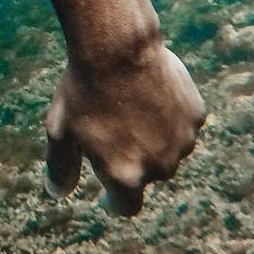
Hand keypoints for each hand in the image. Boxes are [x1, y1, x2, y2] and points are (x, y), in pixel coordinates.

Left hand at [43, 42, 205, 216]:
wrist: (117, 46)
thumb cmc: (82, 89)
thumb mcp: (60, 130)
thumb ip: (60, 167)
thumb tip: (57, 193)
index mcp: (125, 176)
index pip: (126, 206)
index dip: (114, 202)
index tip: (106, 195)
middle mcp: (159, 167)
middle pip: (147, 174)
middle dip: (132, 159)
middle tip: (113, 128)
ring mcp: (182, 142)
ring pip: (168, 149)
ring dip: (154, 138)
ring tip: (130, 105)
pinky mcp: (196, 116)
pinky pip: (183, 123)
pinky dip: (171, 114)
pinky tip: (151, 91)